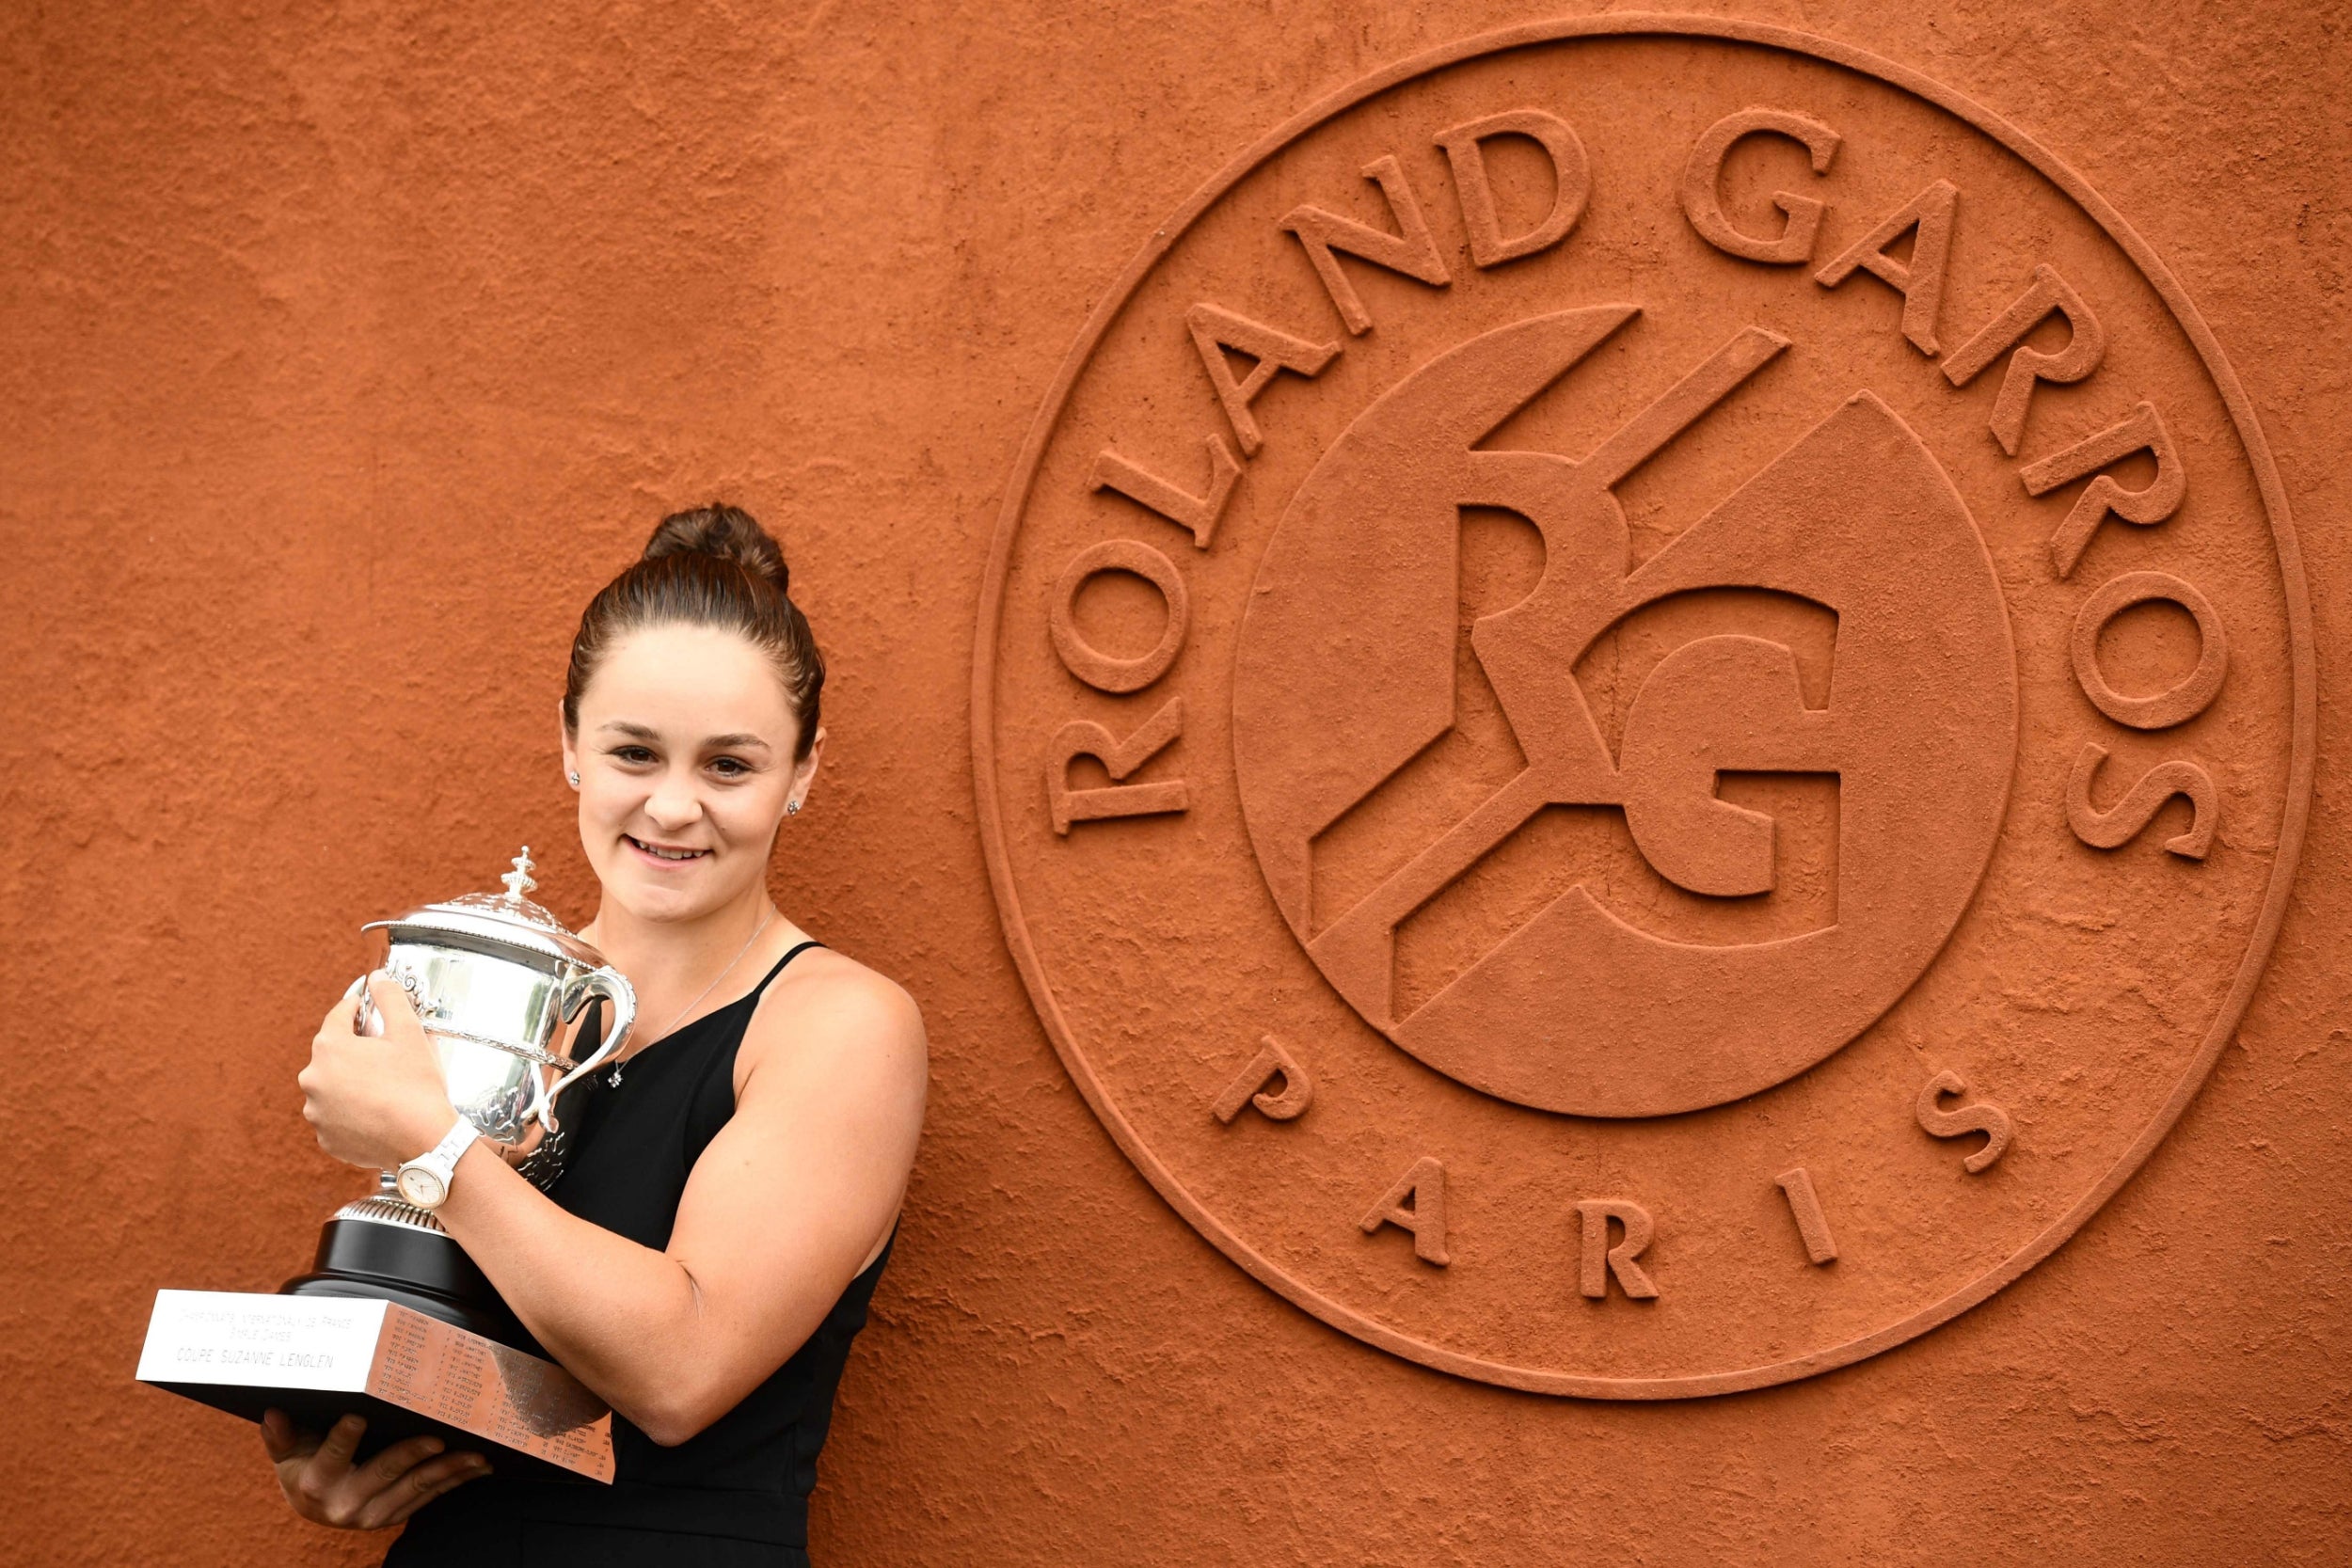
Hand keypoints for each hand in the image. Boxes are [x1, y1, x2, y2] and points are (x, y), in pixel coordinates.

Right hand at [261, 1410, 489, 1529]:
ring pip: (415, 1489)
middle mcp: (346, 1504)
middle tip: (436, 1438)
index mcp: (316, 1483)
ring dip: (448, 1471)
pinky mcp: (394, 1516)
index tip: (358, 1416)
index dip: (344, 1438)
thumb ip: (280, 1436)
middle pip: (383, 1474)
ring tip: (475, 1454)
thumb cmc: (302, 1467)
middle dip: (411, 1455)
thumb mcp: (287, 1453)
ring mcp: (373, 1514)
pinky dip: (455, 1482)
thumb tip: (272, 1414)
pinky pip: (429, 1499)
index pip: (331, 1457)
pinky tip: (477, 1467)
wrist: (313, 1507)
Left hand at [298, 973, 456, 1169]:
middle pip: (334, 1052)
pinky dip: (352, 1111)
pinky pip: (336, 1116)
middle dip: (357, 1049)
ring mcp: (316, 1111)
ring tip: (384, 1087)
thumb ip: (390, 998)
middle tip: (387, 1053)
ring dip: (352, 1081)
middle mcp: (313, 1079)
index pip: (339, 1015)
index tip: (367, 1005)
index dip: (357, 1007)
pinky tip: (377, 1110)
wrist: (423, 1141)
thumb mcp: (409, 1032)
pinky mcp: (326, 1138)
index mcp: (330, 1048)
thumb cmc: (416, 1086)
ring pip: (333, 1086)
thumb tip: (377, 978)